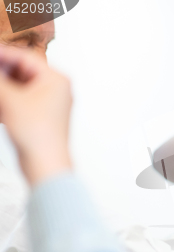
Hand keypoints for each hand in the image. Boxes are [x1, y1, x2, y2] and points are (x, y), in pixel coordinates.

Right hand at [0, 46, 71, 184]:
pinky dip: (6, 99)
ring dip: (2, 87)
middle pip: (20, 71)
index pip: (23, 57)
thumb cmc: (37, 134)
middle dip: (1, 73)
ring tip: (0, 97)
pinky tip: (0, 105)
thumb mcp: (10, 100)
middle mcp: (57, 89)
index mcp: (56, 79)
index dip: (1, 54)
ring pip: (18, 86)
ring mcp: (49, 102)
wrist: (46, 164)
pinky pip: (20, 100)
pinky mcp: (41, 116)